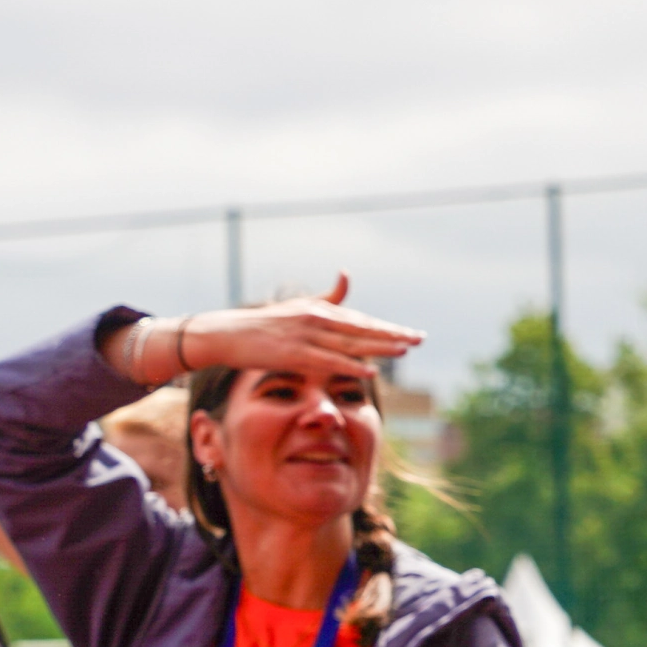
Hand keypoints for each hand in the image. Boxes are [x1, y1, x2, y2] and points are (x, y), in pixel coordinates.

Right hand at [103, 273, 422, 387]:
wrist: (225, 334)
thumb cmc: (264, 325)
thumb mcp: (298, 307)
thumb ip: (327, 297)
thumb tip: (347, 275)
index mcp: (318, 309)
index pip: (361, 321)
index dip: (389, 328)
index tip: (415, 333)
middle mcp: (314, 318)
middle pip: (362, 328)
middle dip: (393, 334)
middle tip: (421, 338)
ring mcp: (304, 335)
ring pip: (349, 342)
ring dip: (379, 347)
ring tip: (405, 350)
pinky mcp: (292, 353)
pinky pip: (327, 360)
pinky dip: (349, 364)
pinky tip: (370, 371)